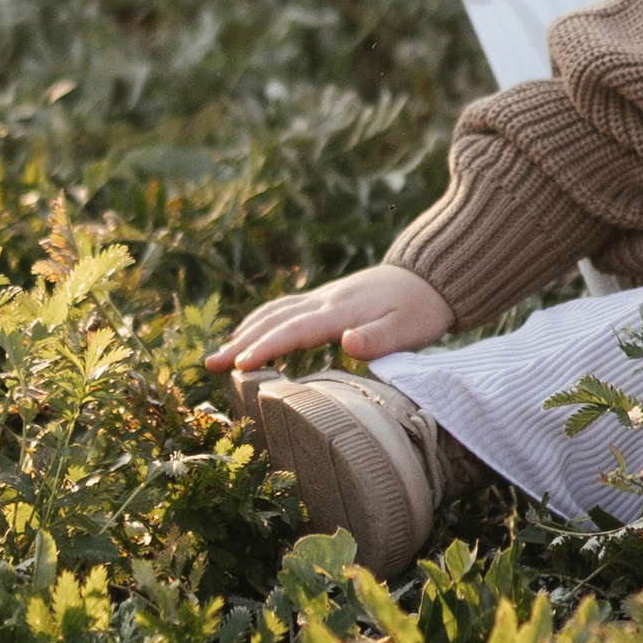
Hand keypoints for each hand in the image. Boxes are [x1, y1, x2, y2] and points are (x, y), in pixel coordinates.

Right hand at [206, 263, 451, 375]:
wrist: (433, 275)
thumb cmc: (423, 308)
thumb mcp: (410, 328)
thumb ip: (380, 338)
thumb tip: (346, 343)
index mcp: (343, 311)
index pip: (296, 330)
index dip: (266, 347)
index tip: (239, 366)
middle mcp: (327, 300)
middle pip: (276, 320)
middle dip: (241, 342)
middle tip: (210, 365)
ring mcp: (325, 296)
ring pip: (277, 311)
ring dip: (246, 330)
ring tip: (220, 354)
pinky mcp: (328, 298)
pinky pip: (286, 307)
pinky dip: (262, 319)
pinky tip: (252, 331)